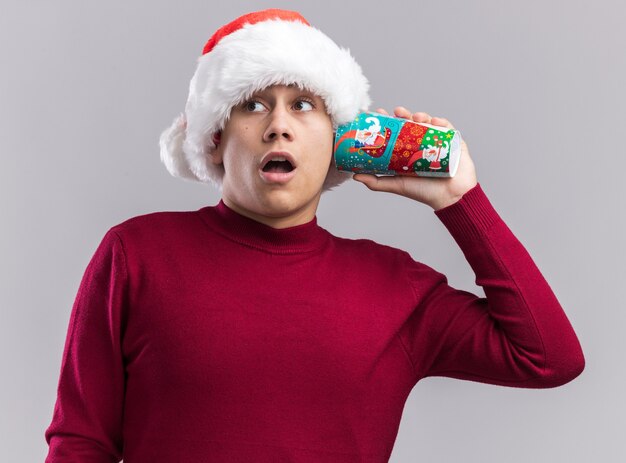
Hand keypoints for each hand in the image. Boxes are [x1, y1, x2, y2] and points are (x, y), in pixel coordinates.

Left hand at [352, 107, 477, 209]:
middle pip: (412, 123)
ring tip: (416, 118)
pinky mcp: (453, 142)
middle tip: (397, 112)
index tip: (379, 114)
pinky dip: (441, 122)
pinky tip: (434, 122)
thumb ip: (376, 181)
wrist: (450, 197)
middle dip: (404, 115)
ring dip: (421, 116)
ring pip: (428, 122)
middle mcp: (422, 143)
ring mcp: (438, 141)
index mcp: (409, 150)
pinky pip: (447, 128)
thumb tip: (355, 176)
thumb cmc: (423, 192)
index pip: (397, 131)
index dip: (388, 121)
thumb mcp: (396, 184)